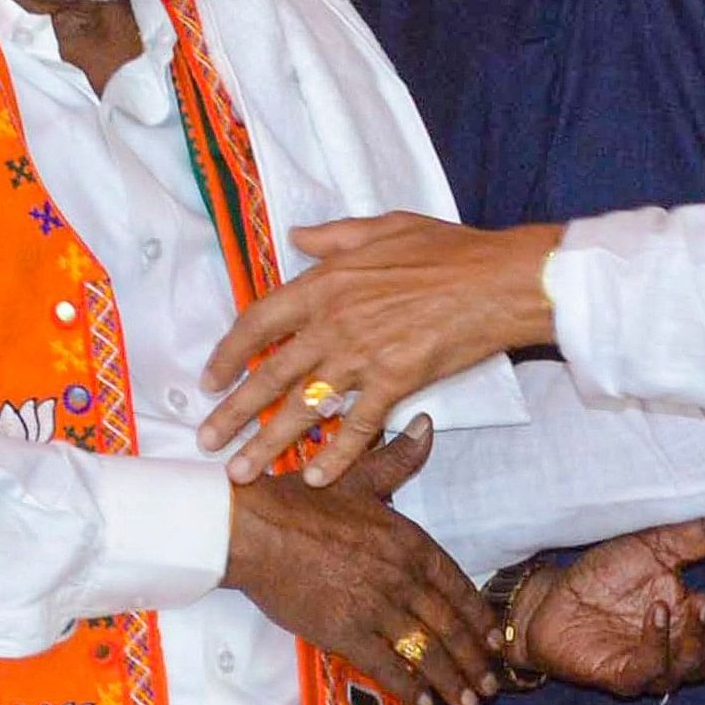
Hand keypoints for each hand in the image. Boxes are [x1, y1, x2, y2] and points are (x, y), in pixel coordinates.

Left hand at [201, 217, 563, 487]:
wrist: (498, 280)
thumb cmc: (447, 249)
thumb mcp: (383, 226)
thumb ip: (334, 236)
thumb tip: (297, 235)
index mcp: (325, 284)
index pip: (259, 322)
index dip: (229, 353)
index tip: (210, 378)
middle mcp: (333, 324)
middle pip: (270, 375)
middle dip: (234, 412)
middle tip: (206, 440)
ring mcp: (362, 356)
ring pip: (303, 408)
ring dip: (269, 443)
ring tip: (241, 471)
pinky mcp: (396, 383)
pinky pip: (358, 427)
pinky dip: (335, 455)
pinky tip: (314, 478)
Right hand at [224, 419, 500, 704]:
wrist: (250, 528)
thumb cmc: (298, 501)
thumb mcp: (356, 476)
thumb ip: (398, 458)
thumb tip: (426, 425)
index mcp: (408, 540)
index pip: (458, 585)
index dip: (480, 618)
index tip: (495, 641)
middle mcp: (401, 576)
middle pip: (450, 626)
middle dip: (475, 660)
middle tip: (491, 687)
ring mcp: (376, 607)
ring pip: (427, 651)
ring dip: (453, 681)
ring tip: (468, 703)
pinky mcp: (346, 632)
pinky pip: (389, 667)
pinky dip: (411, 689)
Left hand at [506, 514, 704, 697]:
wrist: (549, 598)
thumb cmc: (604, 576)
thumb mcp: (656, 545)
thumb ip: (703, 535)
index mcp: (697, 620)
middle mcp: (682, 649)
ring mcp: (654, 666)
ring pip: (694, 667)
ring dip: (700, 635)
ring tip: (698, 601)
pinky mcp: (622, 676)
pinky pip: (650, 670)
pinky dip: (659, 643)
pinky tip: (659, 612)